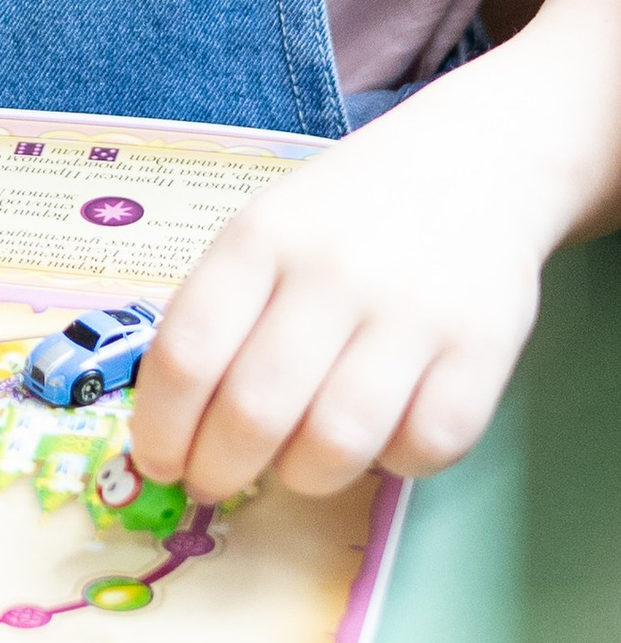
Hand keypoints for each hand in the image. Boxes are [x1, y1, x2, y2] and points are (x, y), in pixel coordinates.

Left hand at [129, 58, 565, 502]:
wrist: (471, 159)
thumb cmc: (348, 211)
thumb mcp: (267, 227)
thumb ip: (225, 311)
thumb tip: (178, 425)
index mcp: (261, 237)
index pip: (188, 353)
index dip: (162, 427)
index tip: (159, 461)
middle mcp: (333, 272)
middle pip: (255, 411)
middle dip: (220, 469)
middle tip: (216, 483)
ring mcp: (412, 311)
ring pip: (337, 444)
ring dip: (304, 477)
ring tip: (297, 464)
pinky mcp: (483, 348)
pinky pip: (425, 447)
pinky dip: (395, 463)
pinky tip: (382, 437)